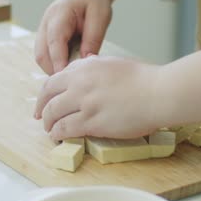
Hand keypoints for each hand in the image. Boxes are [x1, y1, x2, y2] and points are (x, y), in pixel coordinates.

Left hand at [34, 56, 161, 140]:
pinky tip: (58, 137)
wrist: (158, 93)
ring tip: (51, 131)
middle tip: (41, 118)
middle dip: (41, 109)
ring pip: (53, 114)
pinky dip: (58, 134)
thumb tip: (84, 65)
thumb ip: (94, 65)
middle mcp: (80, 83)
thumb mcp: (113, 63)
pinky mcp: (92, 122)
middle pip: (48, 97)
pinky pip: (66, 129)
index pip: (53, 80)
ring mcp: (85, 103)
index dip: (44, 94)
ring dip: (49, 124)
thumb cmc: (143, 78)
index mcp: (85, 68)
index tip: (44, 101)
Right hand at [35, 0, 111, 74]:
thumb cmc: (94, 2)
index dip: (59, 61)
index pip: (54, 41)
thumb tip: (86, 61)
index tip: (68, 77)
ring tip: (75, 74)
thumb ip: (93, 38)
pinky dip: (56, 65)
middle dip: (54, 70)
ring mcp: (43, 31)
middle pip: (42, 54)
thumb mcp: (100, 16)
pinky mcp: (46, 39)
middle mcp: (46, 23)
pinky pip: (46, 57)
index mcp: (59, 14)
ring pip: (41, 58)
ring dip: (54, 69)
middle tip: (75, 81)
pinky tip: (71, 67)